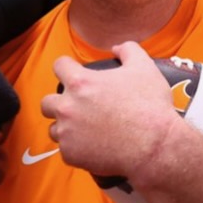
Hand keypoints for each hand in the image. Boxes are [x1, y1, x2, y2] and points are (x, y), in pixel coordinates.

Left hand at [41, 43, 181, 178]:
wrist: (155, 146)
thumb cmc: (150, 106)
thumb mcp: (144, 67)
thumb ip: (128, 50)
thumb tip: (116, 48)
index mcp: (80, 83)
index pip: (59, 66)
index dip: (67, 67)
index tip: (74, 73)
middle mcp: (67, 107)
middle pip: (47, 102)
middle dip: (60, 102)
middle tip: (79, 106)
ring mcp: (67, 133)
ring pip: (54, 129)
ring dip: (66, 127)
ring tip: (87, 129)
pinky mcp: (71, 154)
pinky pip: (66, 150)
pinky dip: (77, 148)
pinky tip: (94, 146)